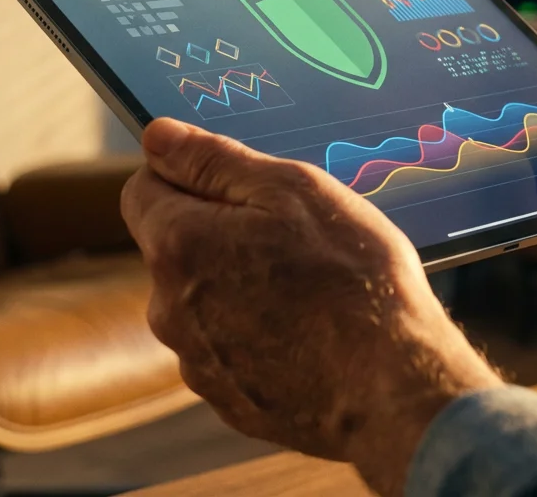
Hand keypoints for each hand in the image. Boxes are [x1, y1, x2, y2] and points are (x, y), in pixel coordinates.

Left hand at [121, 119, 500, 495]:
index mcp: (178, 246)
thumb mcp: (293, 190)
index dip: (189, 175)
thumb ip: (215, 160)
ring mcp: (198, 363)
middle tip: (293, 237)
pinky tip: (312, 334)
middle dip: (221, 235)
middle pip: (177, 249)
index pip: (143, 189)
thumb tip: (158, 137)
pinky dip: (261, 337)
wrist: (393, 388)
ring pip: (205, 302)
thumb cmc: (353, 281)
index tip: (241, 185)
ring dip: (241, 288)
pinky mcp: (229, 400)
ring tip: (311, 291)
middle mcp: (169, 310)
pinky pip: (232, 351)